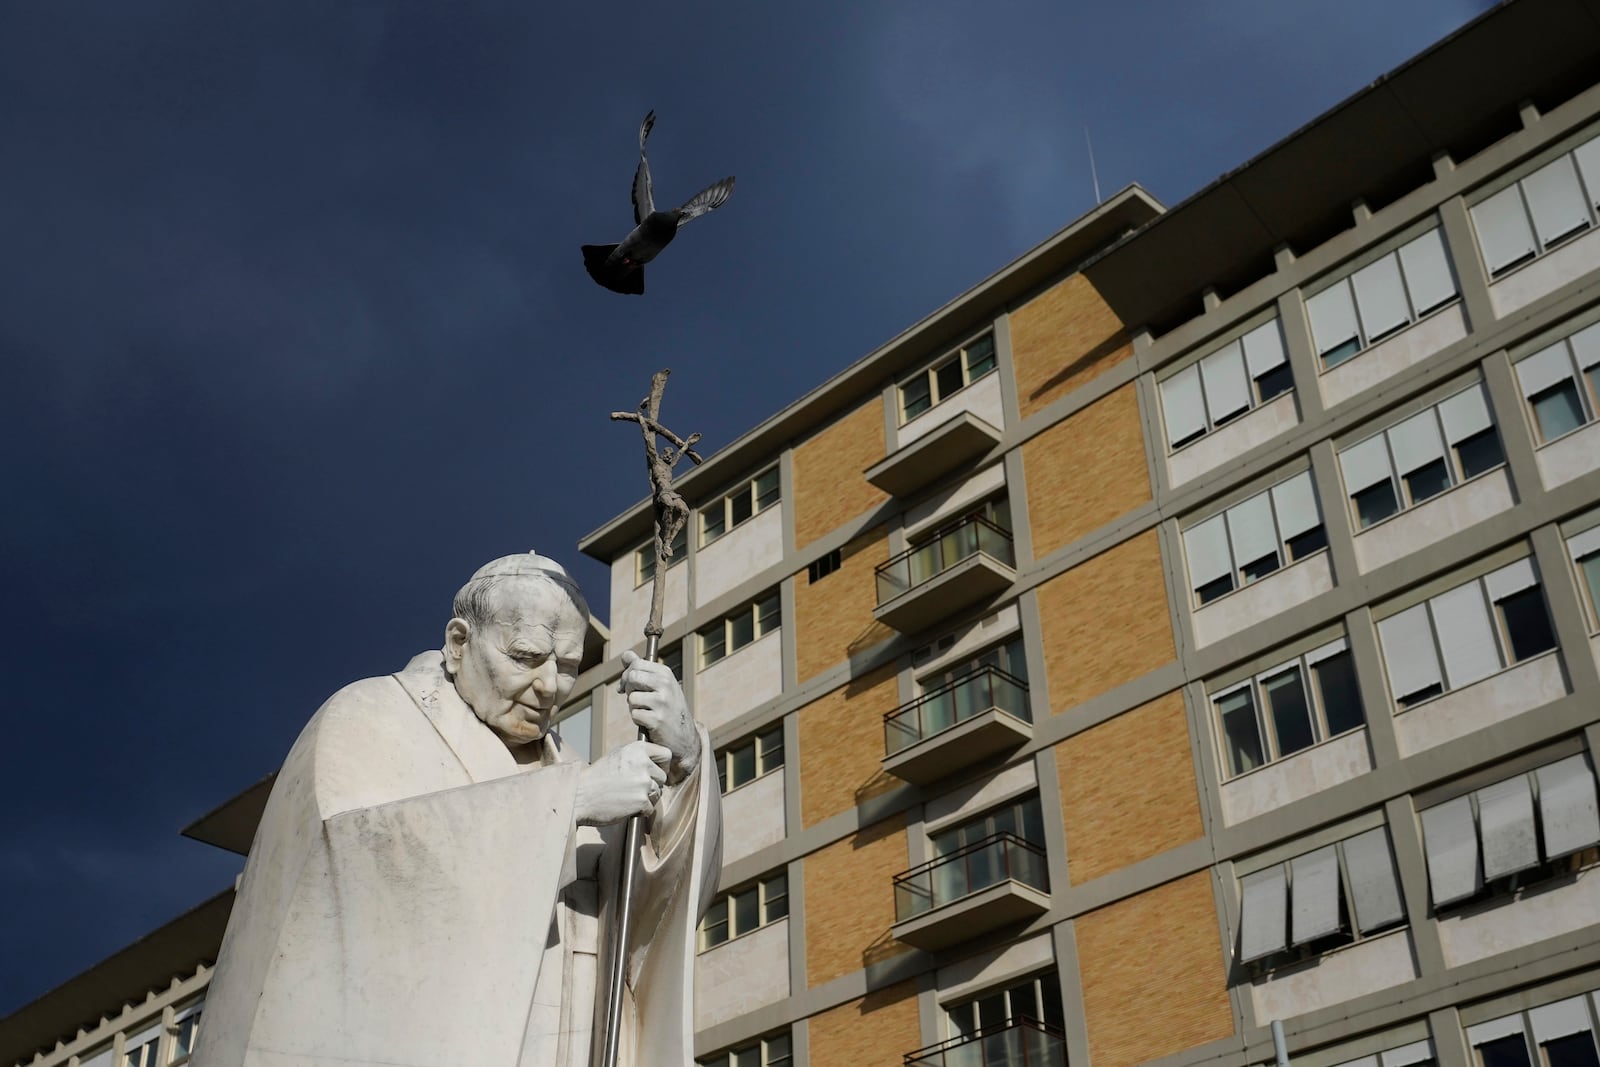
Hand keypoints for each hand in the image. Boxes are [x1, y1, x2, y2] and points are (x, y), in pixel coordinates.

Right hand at [574, 740, 670, 825]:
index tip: (655, 772)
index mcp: (638, 749)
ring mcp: (643, 783)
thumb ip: (637, 756)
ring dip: (646, 798)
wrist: (580, 796)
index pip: (665, 754)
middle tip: (635, 789)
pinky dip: (640, 811)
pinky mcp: (641, 801)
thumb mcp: (617, 756)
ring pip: (657, 793)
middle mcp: (643, 763)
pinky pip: (650, 808)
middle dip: (652, 784)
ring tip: (627, 798)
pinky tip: (626, 807)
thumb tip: (653, 760)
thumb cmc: (596, 777)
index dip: (662, 765)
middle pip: (662, 777)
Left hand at [618, 650, 699, 781]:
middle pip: (632, 677)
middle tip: (636, 699)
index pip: (636, 664)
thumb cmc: (668, 708)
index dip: (627, 675)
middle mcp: (666, 685)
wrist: (684, 735)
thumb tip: (626, 655)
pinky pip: (635, 714)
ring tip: (645, 711)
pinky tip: (648, 721)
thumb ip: (641, 668)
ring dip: (634, 707)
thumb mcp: (659, 685)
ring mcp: (662, 702)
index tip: (628, 684)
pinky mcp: (657, 719)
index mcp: (665, 673)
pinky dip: (638, 720)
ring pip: (632, 698)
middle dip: (628, 690)